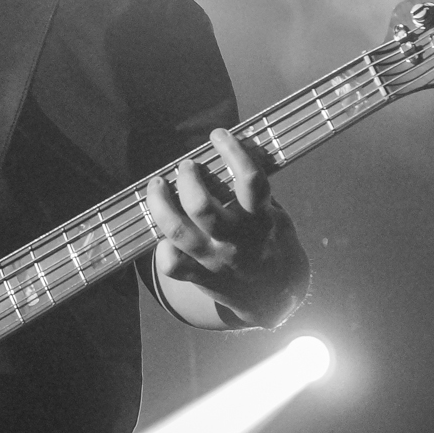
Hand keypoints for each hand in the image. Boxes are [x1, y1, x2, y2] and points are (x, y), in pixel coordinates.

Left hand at [144, 128, 306, 327]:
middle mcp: (236, 241)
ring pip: (177, 231)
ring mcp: (214, 261)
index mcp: (261, 221)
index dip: (233, 152)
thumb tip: (234, 152)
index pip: (250, 181)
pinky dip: (162, 247)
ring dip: (160, 204)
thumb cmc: (271, 244)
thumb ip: (255, 192)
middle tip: (186, 166)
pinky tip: (163, 234)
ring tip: (157, 184)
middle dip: (187, 179)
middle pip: (201, 207)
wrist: (275, 297)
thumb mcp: (276, 216)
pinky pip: (171, 264)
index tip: (219, 135)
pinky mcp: (200, 278)